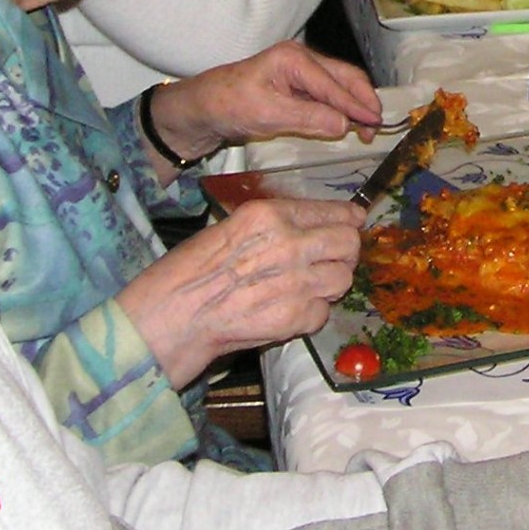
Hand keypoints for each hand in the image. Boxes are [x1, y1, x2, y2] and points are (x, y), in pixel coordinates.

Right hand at [118, 197, 361, 386]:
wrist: (174, 315)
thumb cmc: (189, 271)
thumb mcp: (229, 227)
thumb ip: (273, 225)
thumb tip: (307, 226)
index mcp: (269, 215)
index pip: (331, 212)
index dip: (347, 220)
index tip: (354, 223)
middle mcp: (289, 243)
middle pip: (348, 243)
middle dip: (345, 252)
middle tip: (334, 260)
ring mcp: (296, 281)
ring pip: (343, 279)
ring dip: (331, 284)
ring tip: (310, 288)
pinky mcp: (296, 317)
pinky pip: (323, 313)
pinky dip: (311, 314)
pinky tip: (290, 311)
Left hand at [147, 42, 382, 170]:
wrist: (201, 109)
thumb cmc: (229, 105)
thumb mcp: (268, 115)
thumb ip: (308, 118)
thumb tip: (344, 124)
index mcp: (294, 59)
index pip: (334, 84)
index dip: (357, 105)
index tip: (375, 123)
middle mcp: (300, 59)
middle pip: (344, 77)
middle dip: (363, 100)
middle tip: (376, 126)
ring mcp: (298, 72)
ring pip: (338, 85)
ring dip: (354, 105)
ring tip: (366, 128)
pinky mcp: (295, 86)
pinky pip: (326, 94)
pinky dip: (340, 107)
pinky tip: (346, 123)